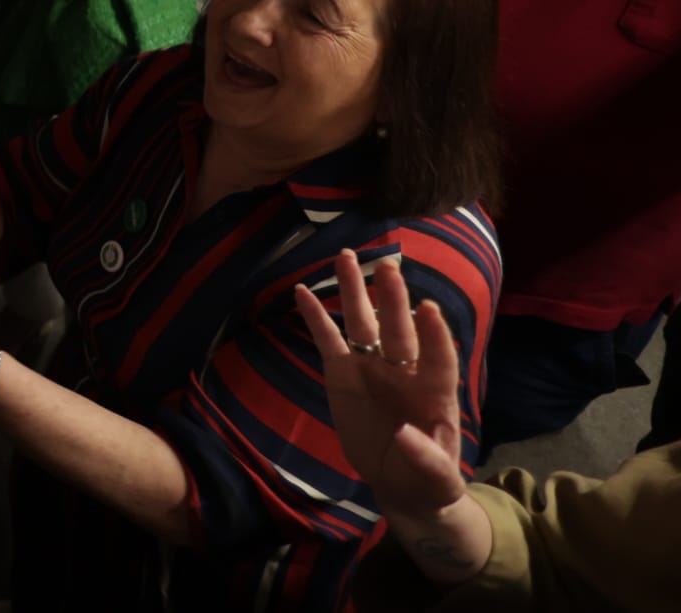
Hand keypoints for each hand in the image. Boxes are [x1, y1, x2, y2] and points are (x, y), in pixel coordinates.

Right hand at [293, 249, 466, 522]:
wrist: (403, 483)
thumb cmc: (430, 477)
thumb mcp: (438, 476)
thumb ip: (426, 456)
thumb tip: (405, 435)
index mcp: (434, 391)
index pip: (437, 356)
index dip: (434, 335)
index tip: (427, 309)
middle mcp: (404, 369)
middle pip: (399, 329)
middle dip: (393, 299)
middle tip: (386, 267)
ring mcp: (372, 368)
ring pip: (363, 323)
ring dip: (356, 291)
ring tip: (345, 257)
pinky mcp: (342, 373)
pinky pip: (328, 340)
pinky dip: (316, 316)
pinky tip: (302, 291)